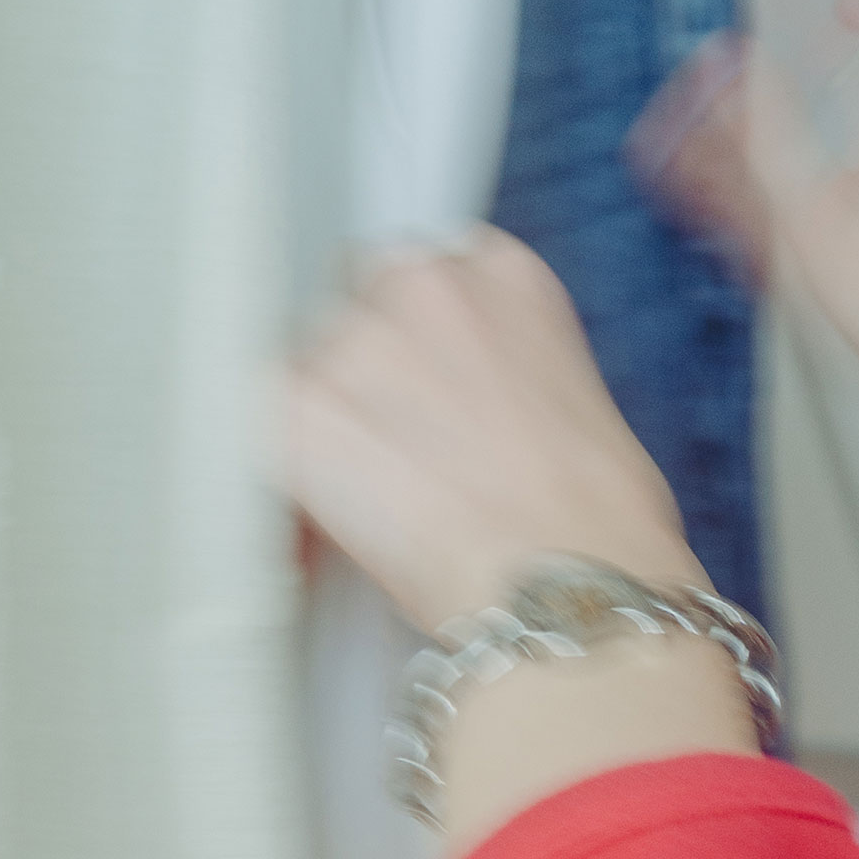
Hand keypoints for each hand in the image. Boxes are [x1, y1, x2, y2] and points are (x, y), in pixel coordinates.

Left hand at [280, 228, 706, 629]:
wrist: (563, 584)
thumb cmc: (595, 523)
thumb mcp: (575, 405)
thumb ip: (501, 371)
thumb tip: (463, 409)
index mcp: (502, 274)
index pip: (426, 276)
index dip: (421, 346)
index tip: (428, 389)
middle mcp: (423, 285)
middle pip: (355, 309)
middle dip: (369, 377)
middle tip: (402, 452)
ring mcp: (354, 341)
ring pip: (307, 372)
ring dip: (329, 428)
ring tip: (379, 502)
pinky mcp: (295, 408)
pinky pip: (263, 431)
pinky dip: (289, 478)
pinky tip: (331, 523)